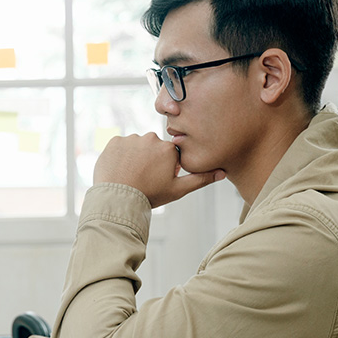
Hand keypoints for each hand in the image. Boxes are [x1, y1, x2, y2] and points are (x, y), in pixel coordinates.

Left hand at [94, 133, 224, 207]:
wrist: (118, 199)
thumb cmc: (149, 195)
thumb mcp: (178, 189)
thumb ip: (200, 179)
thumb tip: (223, 173)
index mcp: (168, 149)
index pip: (168, 154)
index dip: (163, 168)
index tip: (156, 179)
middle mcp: (151, 138)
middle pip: (152, 147)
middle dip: (149, 160)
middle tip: (143, 178)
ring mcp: (131, 139)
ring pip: (136, 146)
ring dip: (134, 156)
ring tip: (130, 175)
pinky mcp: (114, 141)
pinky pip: (119, 145)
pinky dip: (119, 155)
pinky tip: (119, 169)